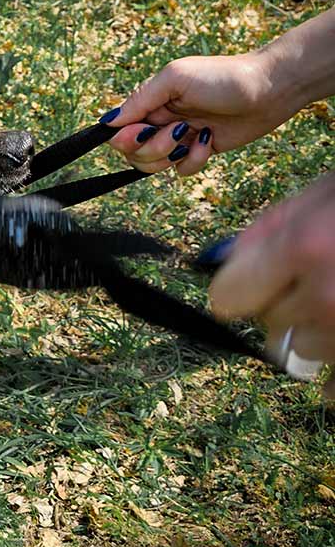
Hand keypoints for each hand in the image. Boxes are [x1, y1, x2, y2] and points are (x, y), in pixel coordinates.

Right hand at [102, 52, 299, 175]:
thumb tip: (108, 123)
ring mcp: (178, 138)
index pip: (118, 131)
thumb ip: (140, 100)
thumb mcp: (175, 79)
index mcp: (149, 101)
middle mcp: (159, 121)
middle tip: (176, 133)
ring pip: (154, 165)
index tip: (142, 133)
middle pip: (133, 152)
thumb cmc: (223, 76)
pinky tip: (208, 142)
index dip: (125, 139)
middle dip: (151, 149)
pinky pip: (181, 170)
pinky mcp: (198, 151)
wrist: (270, 89)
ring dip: (171, 156)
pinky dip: (194, 161)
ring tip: (193, 137)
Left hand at [210, 172, 334, 396]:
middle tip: (321, 276)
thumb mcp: (323, 194)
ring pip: (305, 352)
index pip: (228, 299)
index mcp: (305, 248)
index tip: (251, 283)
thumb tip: (223, 265)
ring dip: (319, 330)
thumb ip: (269, 230)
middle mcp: (329, 298)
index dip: (240, 287)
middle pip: (269, 324)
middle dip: (284, 302)